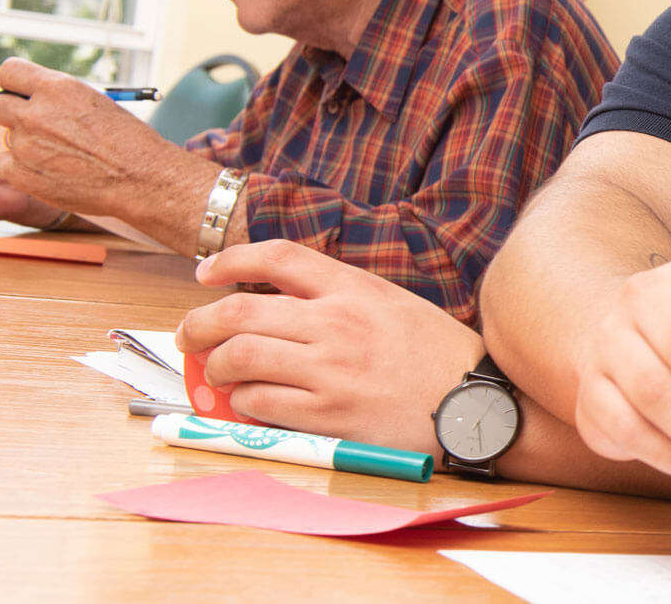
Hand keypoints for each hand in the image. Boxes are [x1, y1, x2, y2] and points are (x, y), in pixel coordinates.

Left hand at [0, 57, 201, 220]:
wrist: (142, 180)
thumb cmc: (127, 142)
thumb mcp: (95, 103)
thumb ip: (57, 97)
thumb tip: (30, 97)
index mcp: (58, 88)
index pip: (9, 72)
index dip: (16, 84)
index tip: (22, 94)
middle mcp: (36, 113)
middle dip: (13, 112)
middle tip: (36, 125)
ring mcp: (25, 144)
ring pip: (9, 137)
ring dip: (26, 143)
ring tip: (62, 154)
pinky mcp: (20, 173)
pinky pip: (6, 165)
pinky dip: (24, 168)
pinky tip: (54, 171)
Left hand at [174, 240, 482, 455]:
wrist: (479, 405)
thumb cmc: (441, 358)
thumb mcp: (396, 305)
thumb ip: (342, 298)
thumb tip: (279, 305)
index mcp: (356, 289)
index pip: (276, 256)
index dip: (228, 259)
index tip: (206, 273)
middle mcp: (338, 323)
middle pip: (238, 311)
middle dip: (198, 324)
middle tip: (191, 337)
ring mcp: (331, 370)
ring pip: (239, 358)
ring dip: (216, 368)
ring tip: (219, 375)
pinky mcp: (329, 414)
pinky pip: (260, 403)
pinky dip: (244, 402)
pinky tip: (253, 402)